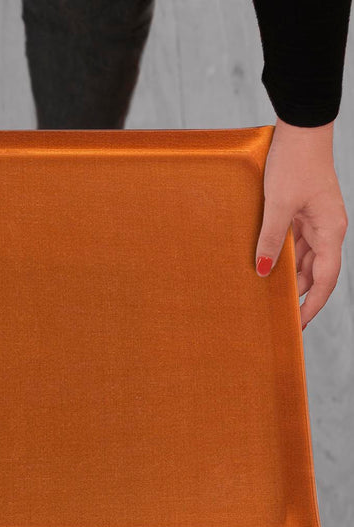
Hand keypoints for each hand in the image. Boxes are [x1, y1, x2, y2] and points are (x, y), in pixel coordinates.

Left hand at [255, 117, 347, 329]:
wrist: (300, 131)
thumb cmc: (294, 163)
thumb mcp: (278, 205)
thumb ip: (272, 239)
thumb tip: (265, 271)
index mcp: (331, 230)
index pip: (326, 278)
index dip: (313, 303)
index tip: (298, 324)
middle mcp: (328, 229)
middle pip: (316, 272)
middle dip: (300, 294)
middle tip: (277, 315)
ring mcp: (316, 221)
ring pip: (305, 258)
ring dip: (290, 275)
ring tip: (269, 295)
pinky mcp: (303, 213)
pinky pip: (295, 243)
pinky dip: (283, 256)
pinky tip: (267, 266)